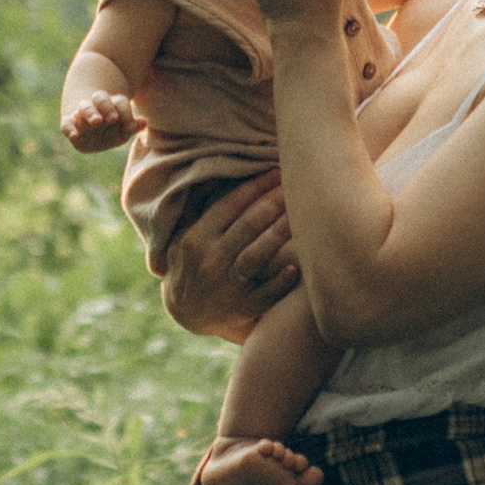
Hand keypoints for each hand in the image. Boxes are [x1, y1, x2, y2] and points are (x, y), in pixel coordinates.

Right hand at [62, 89, 139, 153]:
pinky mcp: (69, 124)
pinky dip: (69, 128)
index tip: (131, 127)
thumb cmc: (108, 132)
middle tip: (113, 118)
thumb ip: (130, 127)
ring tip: (97, 121)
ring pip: (85, 107)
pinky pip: (66, 124)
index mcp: (111, 104)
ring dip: (91, 113)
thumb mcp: (122, 131)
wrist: (87, 134)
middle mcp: (96, 105)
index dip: (126, 112)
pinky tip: (74, 136)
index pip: (120, 102)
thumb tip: (144, 122)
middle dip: (107, 107)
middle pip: (101, 98)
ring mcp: (81, 113)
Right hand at [156, 172, 298, 339]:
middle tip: (295, 185)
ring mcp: (227, 285)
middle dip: (274, 202)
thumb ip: (198, 210)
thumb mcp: (182, 237)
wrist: (186, 312)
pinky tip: (297, 266)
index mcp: (196, 238)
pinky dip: (281, 280)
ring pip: (258, 254)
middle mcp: (211, 260)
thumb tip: (217, 172)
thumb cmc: (191, 264)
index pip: (229, 205)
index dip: (255, 186)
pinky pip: (266, 293)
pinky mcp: (244, 307)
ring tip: (302, 215)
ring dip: (282, 233)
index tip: (276, 172)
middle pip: (249, 225)